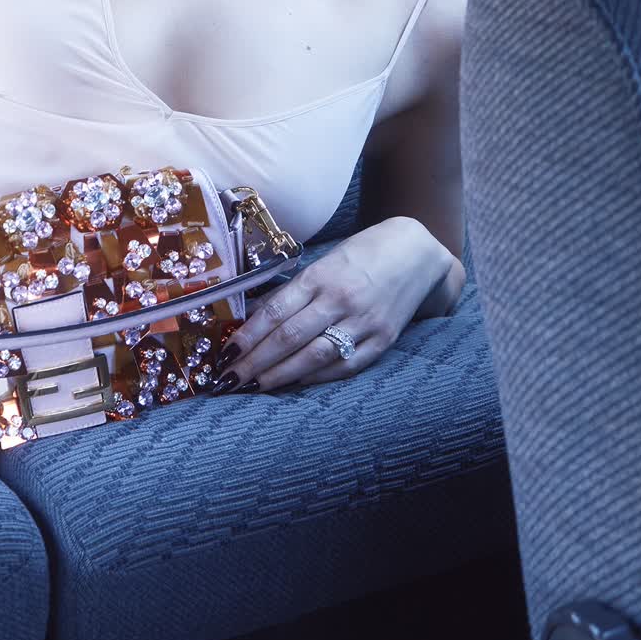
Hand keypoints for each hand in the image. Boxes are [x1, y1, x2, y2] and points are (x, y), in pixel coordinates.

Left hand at [206, 218, 452, 392]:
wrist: (416, 252)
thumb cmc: (360, 255)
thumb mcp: (321, 263)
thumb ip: (291, 292)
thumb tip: (251, 318)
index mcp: (320, 276)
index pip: (275, 312)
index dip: (247, 336)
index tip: (224, 355)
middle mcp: (340, 299)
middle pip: (289, 337)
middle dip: (254, 363)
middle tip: (228, 381)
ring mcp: (364, 321)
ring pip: (315, 356)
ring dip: (280, 375)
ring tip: (253, 387)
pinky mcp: (384, 339)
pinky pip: (346, 365)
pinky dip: (317, 377)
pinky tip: (294, 383)